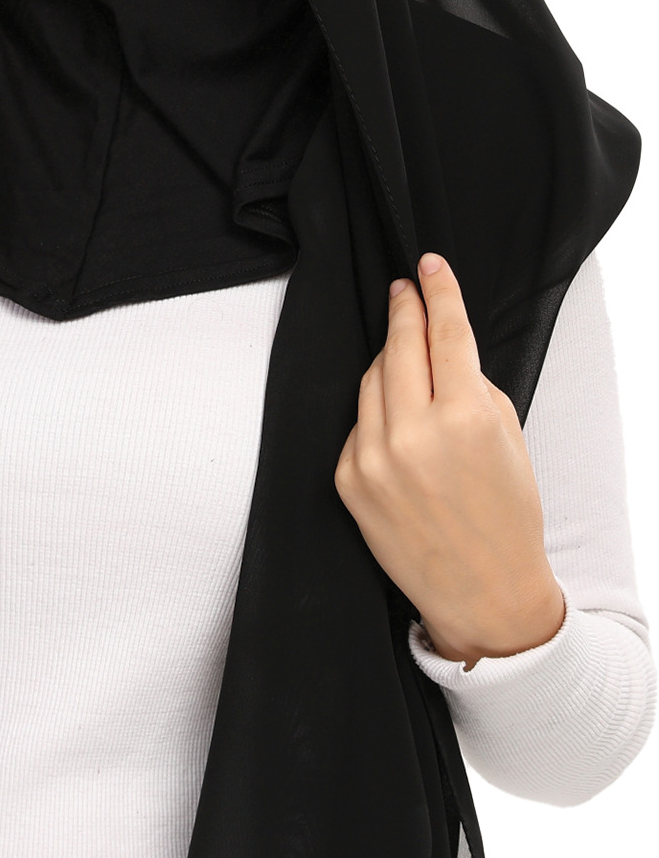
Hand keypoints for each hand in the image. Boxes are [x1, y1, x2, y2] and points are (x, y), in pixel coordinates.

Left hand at [334, 253, 565, 669]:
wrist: (484, 593)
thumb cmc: (506, 516)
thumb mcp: (509, 438)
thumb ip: (472, 386)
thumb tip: (439, 346)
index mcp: (466, 419)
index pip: (445, 333)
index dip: (438, 292)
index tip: (429, 265)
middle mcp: (413, 435)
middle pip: (399, 346)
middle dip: (404, 311)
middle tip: (405, 288)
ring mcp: (374, 458)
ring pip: (372, 379)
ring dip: (389, 358)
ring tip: (402, 347)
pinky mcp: (348, 479)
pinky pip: (358, 422)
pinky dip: (376, 411)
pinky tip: (395, 413)